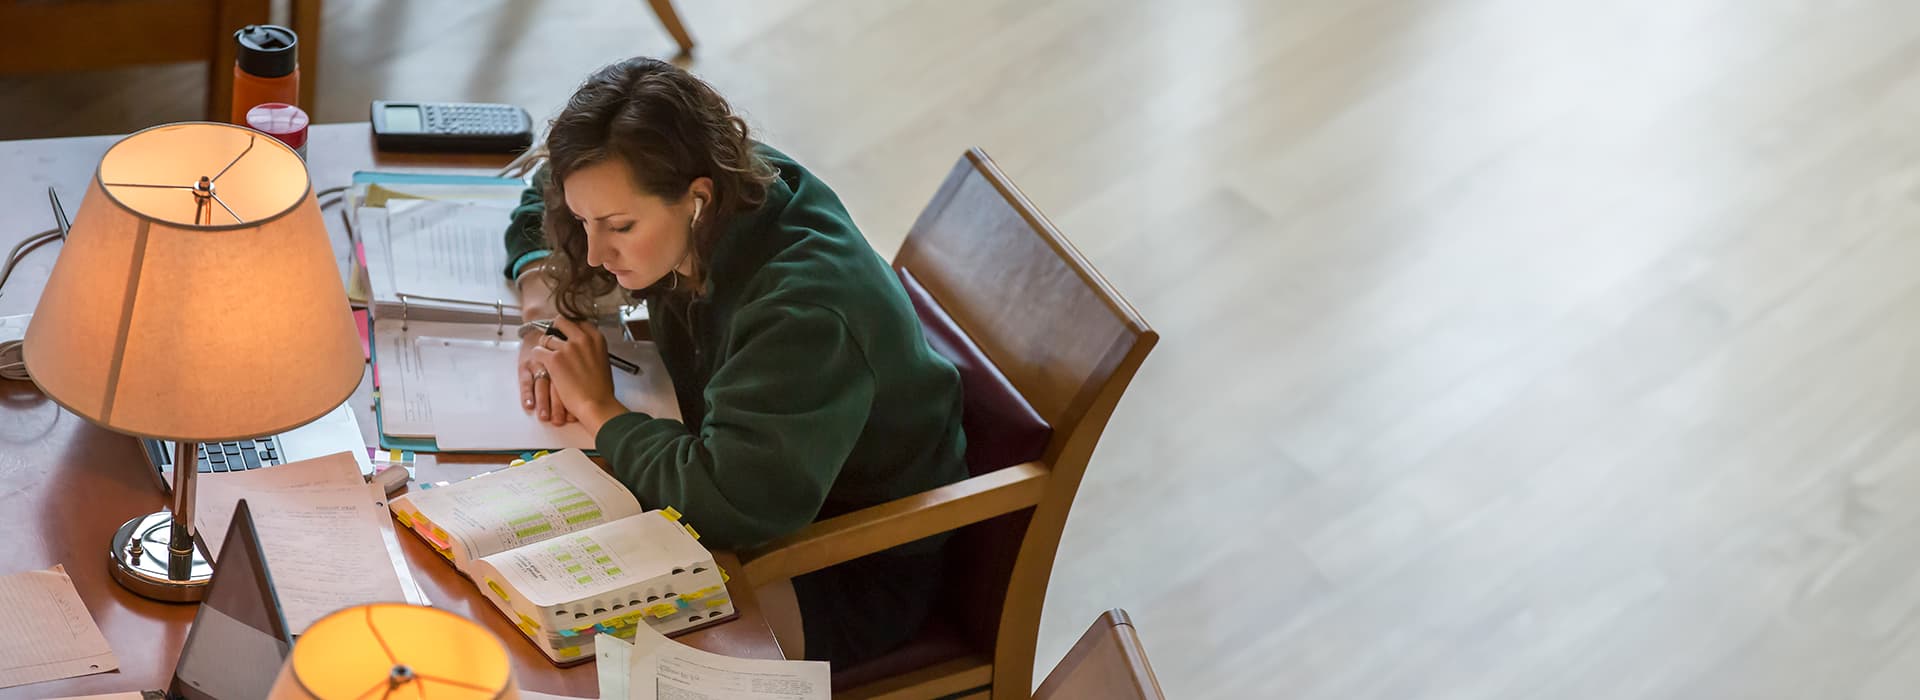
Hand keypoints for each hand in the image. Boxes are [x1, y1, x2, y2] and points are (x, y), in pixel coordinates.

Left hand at [529, 316, 627, 431]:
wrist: (597, 404)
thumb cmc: (601, 389)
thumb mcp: (602, 361)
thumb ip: (591, 349)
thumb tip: (582, 347)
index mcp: (596, 338)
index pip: (578, 321)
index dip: (569, 328)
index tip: (565, 332)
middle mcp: (581, 339)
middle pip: (560, 322)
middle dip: (554, 330)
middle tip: (552, 340)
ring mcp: (567, 348)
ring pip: (546, 338)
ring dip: (545, 347)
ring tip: (547, 358)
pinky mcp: (554, 359)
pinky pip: (537, 351)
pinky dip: (537, 358)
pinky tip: (542, 365)